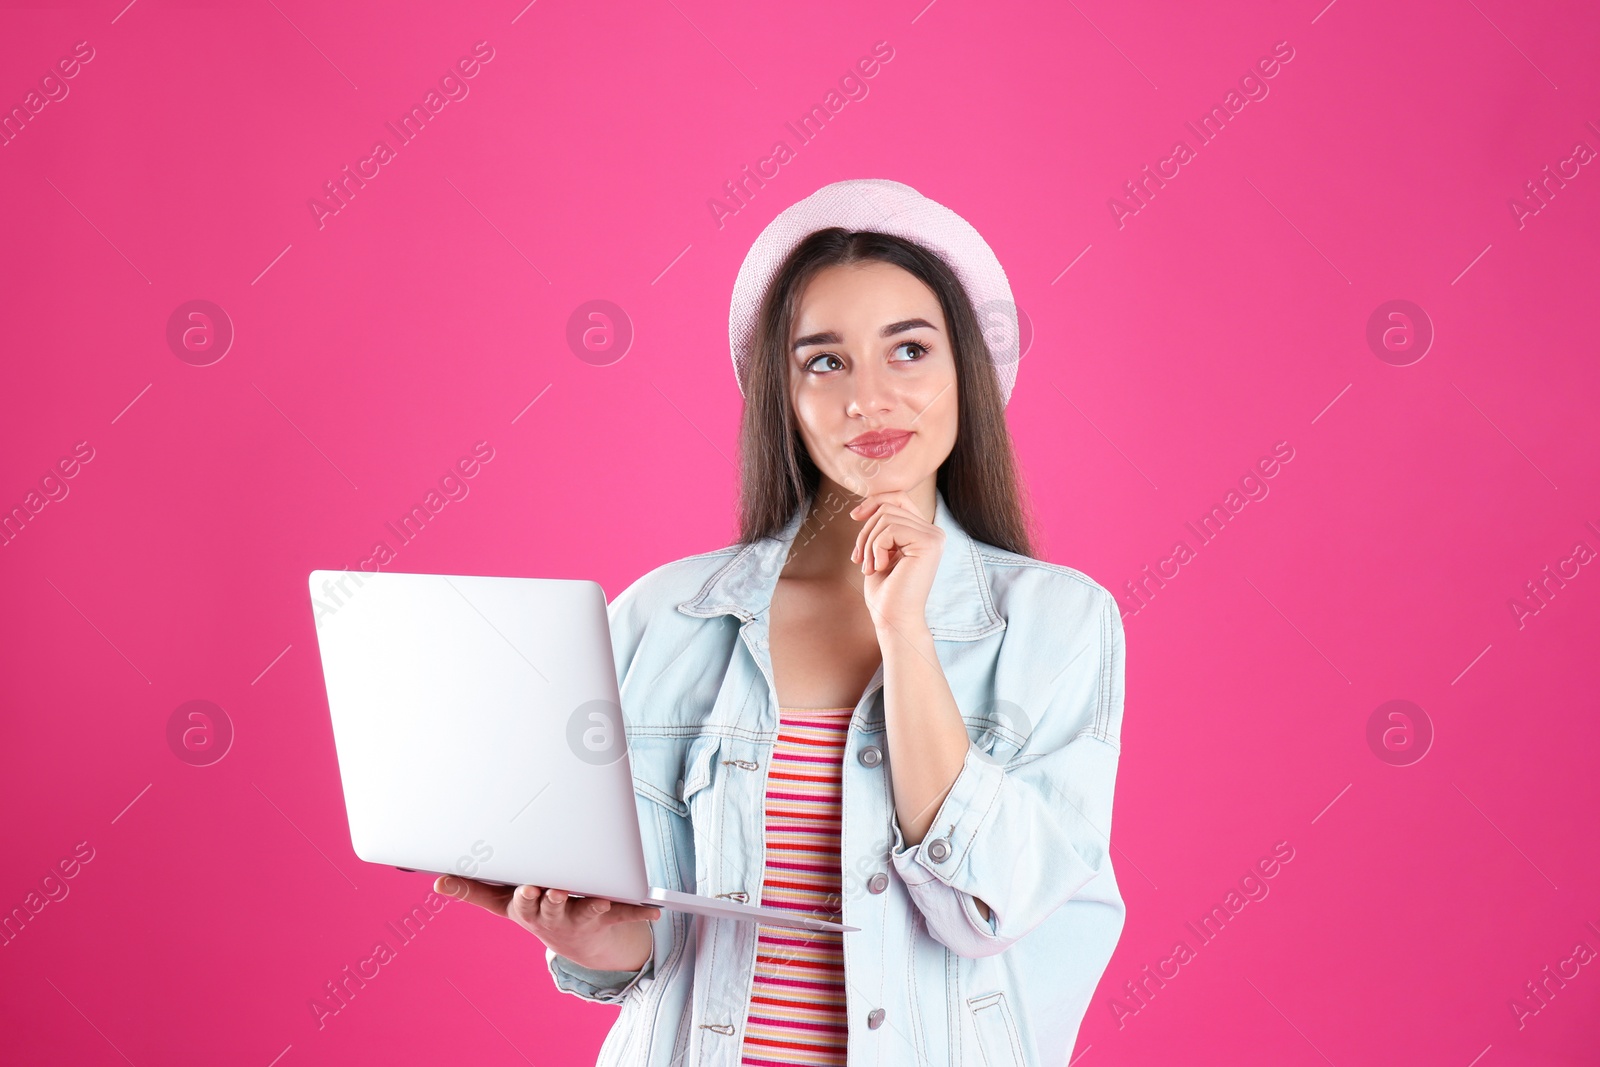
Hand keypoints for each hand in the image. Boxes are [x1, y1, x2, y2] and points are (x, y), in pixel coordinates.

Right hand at [435, 876, 658, 972]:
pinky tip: (654, 911)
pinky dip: (639, 911)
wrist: (576, 941)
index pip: (516, 901)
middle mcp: (551, 915)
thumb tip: (436, 880)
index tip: (519, 885)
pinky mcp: (607, 918)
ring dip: (592, 904)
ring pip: (586, 909)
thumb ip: (471, 889)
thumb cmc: (534, 908)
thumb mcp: (501, 901)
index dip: (518, 894)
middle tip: (547, 888)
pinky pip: (625, 913)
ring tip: (599, 899)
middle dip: (548, 898)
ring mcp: (579, 917)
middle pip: (549, 905)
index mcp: (525, 907)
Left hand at [849, 490, 944, 630]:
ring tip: (869, 567)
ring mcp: (934, 537)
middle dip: (866, 531)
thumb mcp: (880, 551)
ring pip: (886, 517)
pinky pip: (889, 530)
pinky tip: (880, 568)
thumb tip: (870, 503)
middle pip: (888, 507)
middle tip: (860, 559)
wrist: (893, 619)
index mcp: (924, 533)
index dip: (874, 502)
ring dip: (868, 543)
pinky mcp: (929, 544)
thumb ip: (882, 526)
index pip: (898, 498)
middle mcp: (934, 533)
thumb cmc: (885, 592)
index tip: (855, 517)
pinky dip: (875, 548)